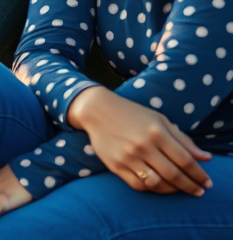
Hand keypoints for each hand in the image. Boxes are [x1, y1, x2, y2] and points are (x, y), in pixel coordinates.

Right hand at [69, 87, 212, 195]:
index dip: (198, 174)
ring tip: (177, 188)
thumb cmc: (132, 114)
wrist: (97, 111)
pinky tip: (157, 184)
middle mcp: (143, 146)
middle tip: (198, 192)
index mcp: (156, 132)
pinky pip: (138, 185)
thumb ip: (183, 140)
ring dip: (171, 190)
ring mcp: (128, 157)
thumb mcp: (159, 120)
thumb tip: (206, 158)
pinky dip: (151, 188)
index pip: (185, 160)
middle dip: (190, 186)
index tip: (206, 183)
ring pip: (157, 183)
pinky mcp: (115, 165)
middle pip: (173, 174)